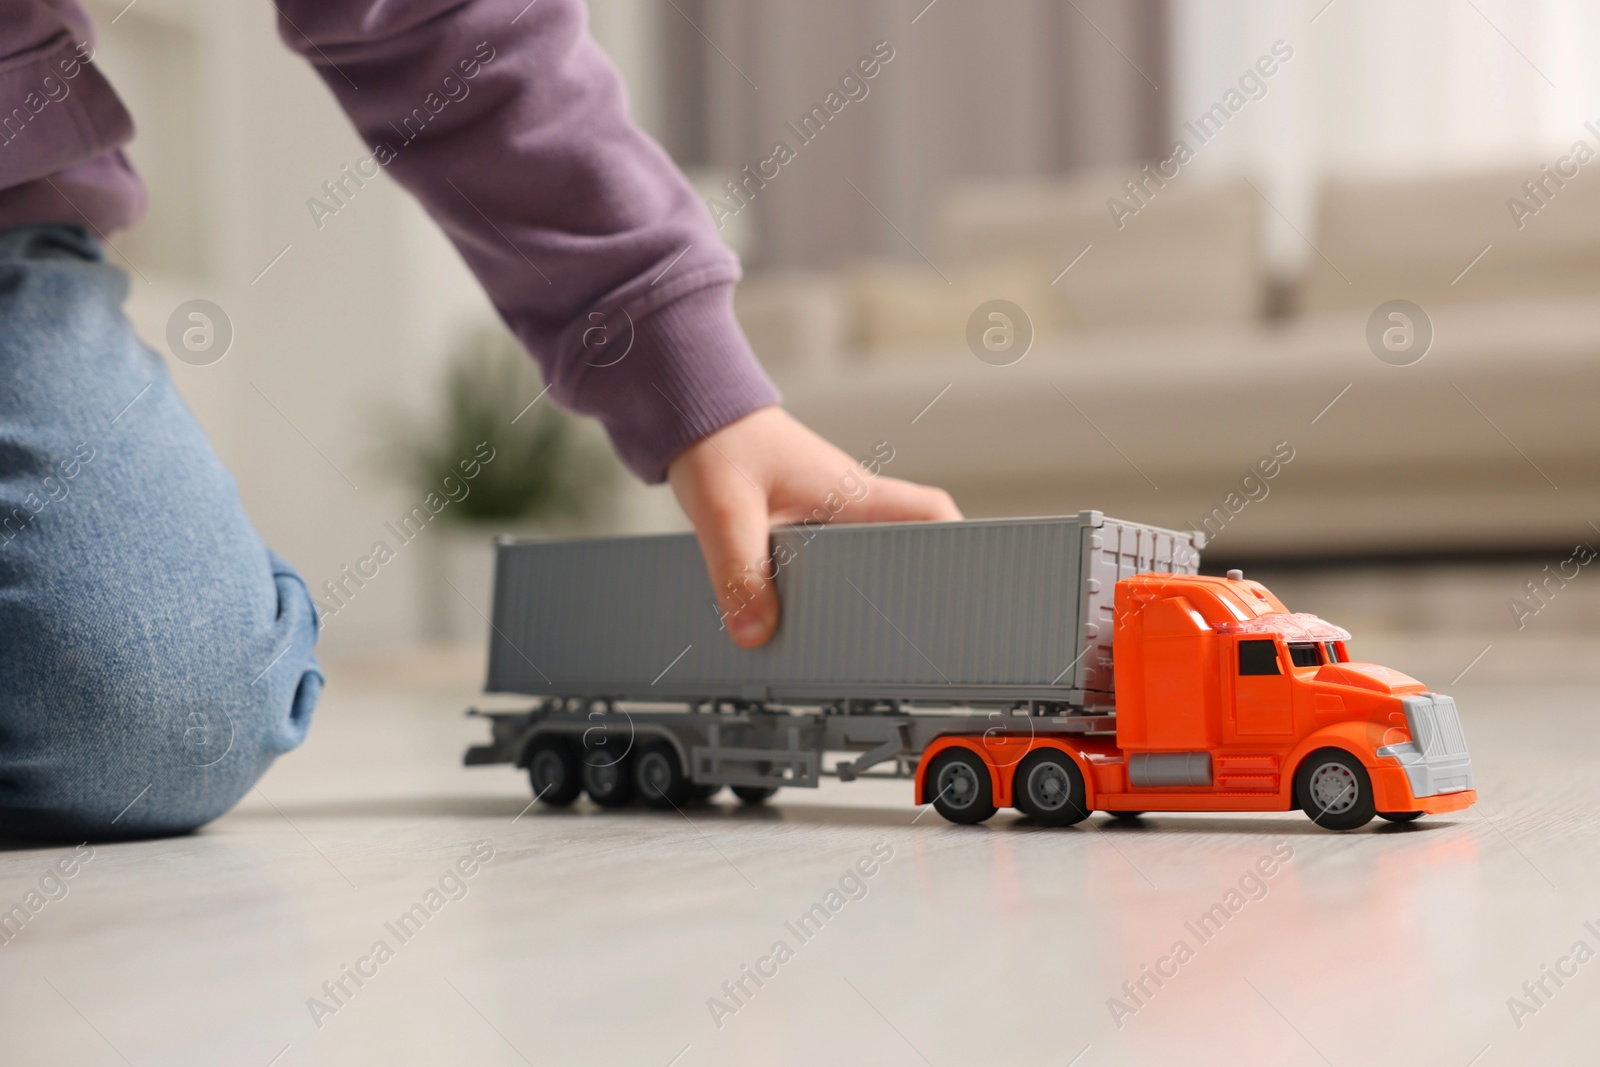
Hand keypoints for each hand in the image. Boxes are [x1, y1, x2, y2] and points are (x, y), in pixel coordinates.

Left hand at [668, 406, 960, 648]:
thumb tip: (755, 632)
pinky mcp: (803, 523)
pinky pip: (825, 560)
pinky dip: (820, 588)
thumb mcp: (726, 511)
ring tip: (850, 640)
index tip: (967, 578)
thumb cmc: (721, 443)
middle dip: (906, 588)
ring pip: (861, 557)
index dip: (954, 542)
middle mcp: (848, 503)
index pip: (927, 511)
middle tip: (904, 633)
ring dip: (857, 591)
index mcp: (850, 492)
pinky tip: (798, 618)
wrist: (698, 414)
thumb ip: (739, 571)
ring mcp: (827, 513)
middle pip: (901, 547)